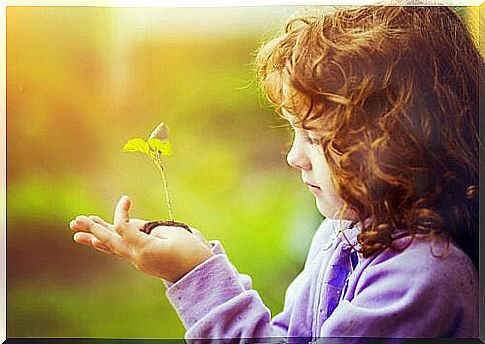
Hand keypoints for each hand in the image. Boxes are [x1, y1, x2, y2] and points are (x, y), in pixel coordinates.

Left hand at [70, 195, 213, 282]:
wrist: (198, 273)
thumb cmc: (191, 251)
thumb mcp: (174, 234)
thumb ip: (152, 229)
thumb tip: (136, 229)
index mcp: (144, 249)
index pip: (122, 228)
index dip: (120, 211)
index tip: (126, 198)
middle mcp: (137, 256)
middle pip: (110, 240)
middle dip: (93, 229)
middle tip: (75, 221)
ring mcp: (138, 259)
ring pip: (112, 247)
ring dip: (95, 238)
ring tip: (76, 233)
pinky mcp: (142, 258)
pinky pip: (121, 250)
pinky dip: (108, 244)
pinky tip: (97, 241)